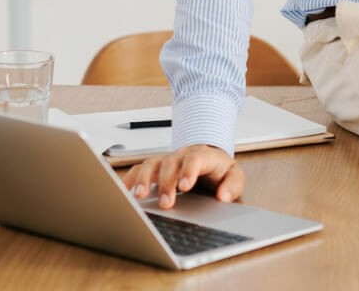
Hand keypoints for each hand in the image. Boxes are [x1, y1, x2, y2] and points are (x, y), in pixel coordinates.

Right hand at [121, 144, 243, 208]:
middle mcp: (182, 156)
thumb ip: (232, 186)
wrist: (210, 161)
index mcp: (204, 156)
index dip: (188, 171)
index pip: (195, 159)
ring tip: (140, 196)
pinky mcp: (156, 168)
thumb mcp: (234, 176)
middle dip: (166, 183)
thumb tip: (223, 196)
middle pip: (170, 163)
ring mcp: (168, 160)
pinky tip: (124, 191)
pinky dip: (131, 178)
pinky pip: (140, 169)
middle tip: (165, 203)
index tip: (184, 187)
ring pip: (152, 163)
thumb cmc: (220, 171)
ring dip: (144, 179)